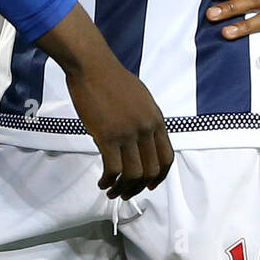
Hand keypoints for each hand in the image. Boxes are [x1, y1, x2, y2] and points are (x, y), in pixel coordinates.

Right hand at [65, 62, 172, 199]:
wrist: (92, 65)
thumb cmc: (111, 78)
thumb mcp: (140, 98)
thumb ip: (145, 119)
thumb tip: (141, 140)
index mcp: (156, 119)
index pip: (166, 158)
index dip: (159, 177)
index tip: (148, 185)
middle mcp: (146, 128)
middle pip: (151, 170)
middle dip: (138, 187)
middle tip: (125, 193)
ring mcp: (128, 133)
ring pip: (133, 174)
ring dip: (123, 189)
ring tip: (111, 191)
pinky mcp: (108, 136)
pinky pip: (113, 169)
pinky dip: (108, 181)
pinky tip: (102, 182)